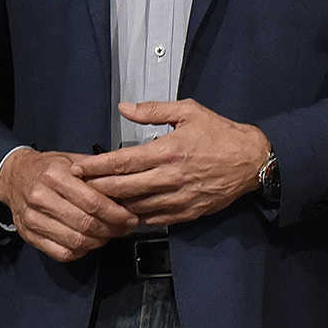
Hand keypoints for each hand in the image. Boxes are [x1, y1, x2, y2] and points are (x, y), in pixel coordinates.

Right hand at [0, 147, 136, 261]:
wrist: (14, 176)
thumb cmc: (46, 168)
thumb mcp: (71, 159)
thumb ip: (97, 172)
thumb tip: (126, 187)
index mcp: (54, 175)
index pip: (92, 201)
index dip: (116, 214)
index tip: (129, 217)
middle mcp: (40, 197)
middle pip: (85, 223)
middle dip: (112, 229)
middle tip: (124, 228)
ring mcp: (32, 219)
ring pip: (75, 241)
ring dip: (98, 242)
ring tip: (109, 235)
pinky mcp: (29, 235)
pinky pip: (61, 253)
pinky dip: (80, 252)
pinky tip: (88, 243)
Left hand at [82, 102, 272, 224]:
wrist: (252, 161)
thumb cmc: (220, 134)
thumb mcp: (189, 112)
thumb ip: (153, 110)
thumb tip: (124, 108)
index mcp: (168, 151)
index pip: (122, 162)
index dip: (96, 167)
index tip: (77, 168)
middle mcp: (170, 177)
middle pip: (123, 188)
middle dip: (96, 189)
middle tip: (76, 189)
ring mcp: (178, 198)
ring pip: (135, 207)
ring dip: (112, 206)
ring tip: (93, 203)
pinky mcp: (187, 213)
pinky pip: (154, 220)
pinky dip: (135, 218)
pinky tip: (122, 214)